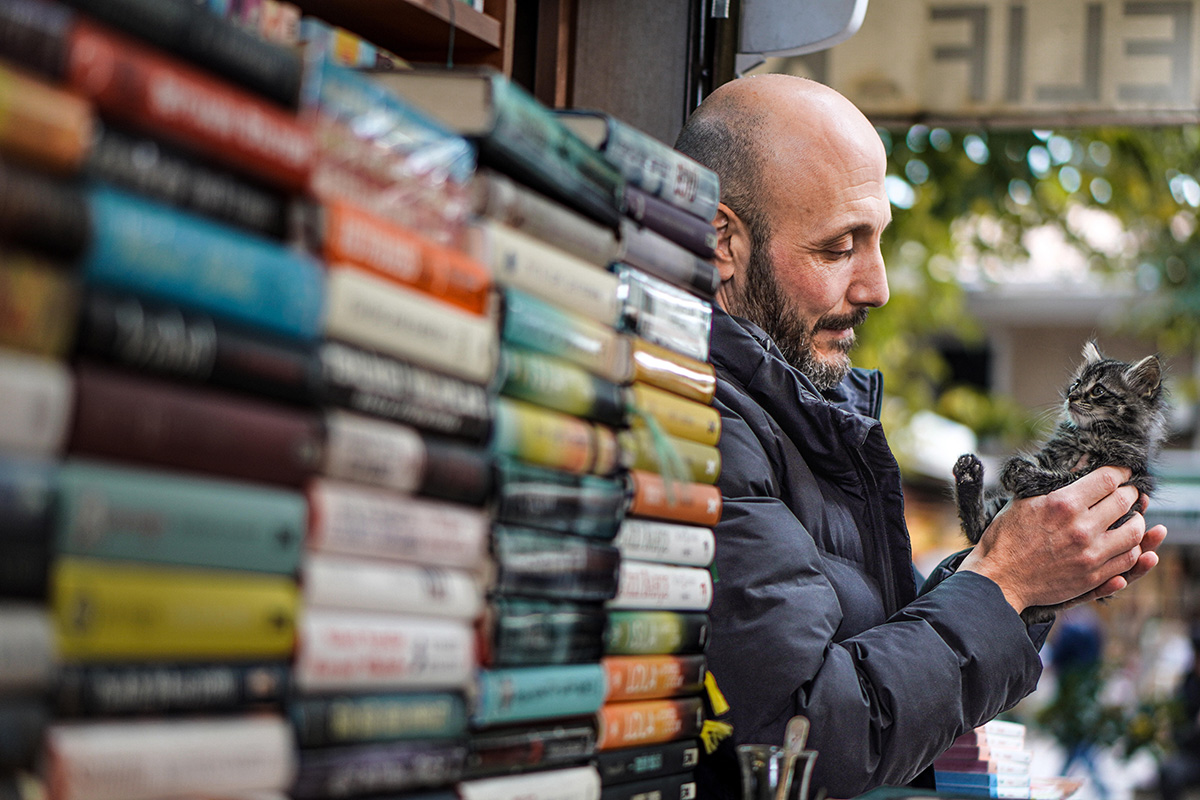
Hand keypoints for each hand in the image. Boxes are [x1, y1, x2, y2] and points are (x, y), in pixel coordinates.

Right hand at [958, 466, 1148, 613]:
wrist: (998, 580)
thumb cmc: (1005, 537)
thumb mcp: (1024, 501)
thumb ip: (1054, 483)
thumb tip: (1080, 462)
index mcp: (1062, 504)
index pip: (1107, 479)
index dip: (1120, 471)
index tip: (1123, 471)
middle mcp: (1081, 528)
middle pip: (1125, 502)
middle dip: (1131, 493)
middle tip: (1128, 492)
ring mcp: (1089, 554)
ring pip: (1134, 532)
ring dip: (1137, 521)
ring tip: (1131, 517)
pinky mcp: (1092, 576)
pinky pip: (1127, 559)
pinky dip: (1133, 548)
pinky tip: (1125, 543)